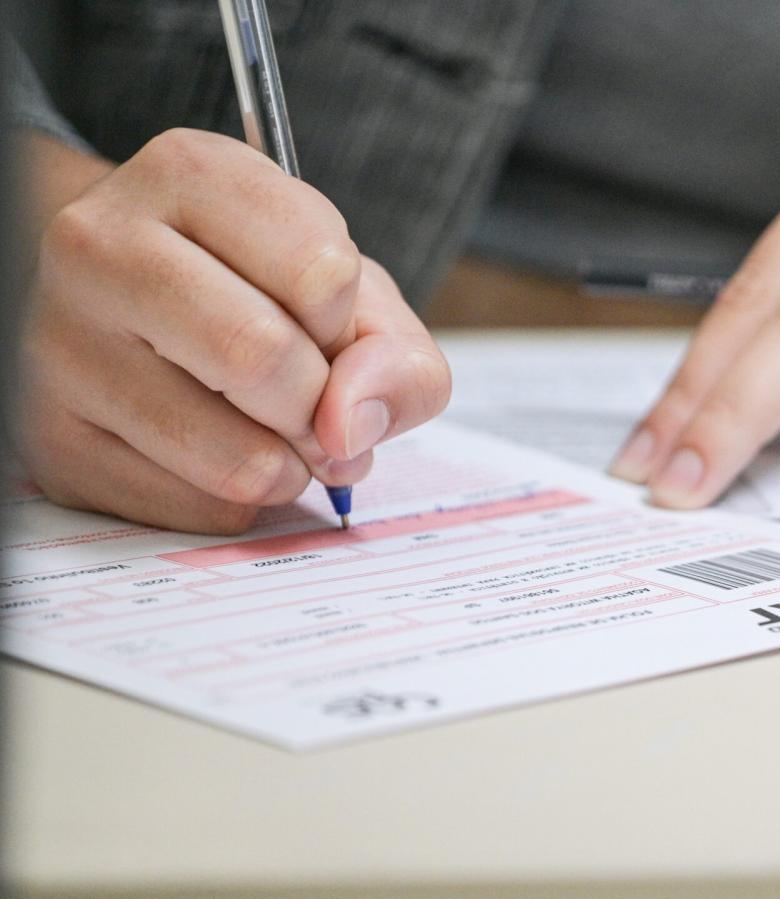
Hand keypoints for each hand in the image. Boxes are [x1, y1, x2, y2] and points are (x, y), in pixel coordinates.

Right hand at [17, 128, 450, 532]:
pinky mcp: (50, 436)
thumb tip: (349, 427)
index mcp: (190, 176)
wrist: (133, 310)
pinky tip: (214, 455)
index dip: (345, 325)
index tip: (323, 326)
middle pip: (261, 356)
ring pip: (230, 453)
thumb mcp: (354, 295)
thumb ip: (395, 355)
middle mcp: (101, 244)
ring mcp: (59, 341)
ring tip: (274, 439)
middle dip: (318, 407)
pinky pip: (193, 508)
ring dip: (285, 468)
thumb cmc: (257, 292)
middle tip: (314, 409)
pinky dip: (236, 501)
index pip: (322, 274)